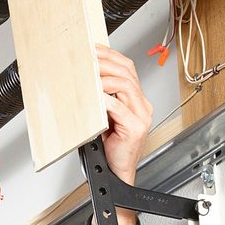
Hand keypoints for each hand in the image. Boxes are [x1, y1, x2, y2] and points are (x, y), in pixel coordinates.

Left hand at [91, 44, 152, 224]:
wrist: (114, 174)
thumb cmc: (108, 148)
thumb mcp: (103, 117)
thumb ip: (100, 99)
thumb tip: (82, 80)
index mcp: (137, 101)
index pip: (128, 69)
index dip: (111, 57)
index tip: (93, 50)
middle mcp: (143, 106)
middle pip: (127, 73)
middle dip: (105, 62)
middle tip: (87, 59)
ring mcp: (142, 117)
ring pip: (125, 86)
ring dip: (104, 78)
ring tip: (88, 76)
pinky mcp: (136, 128)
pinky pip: (119, 107)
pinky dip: (105, 100)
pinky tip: (94, 97)